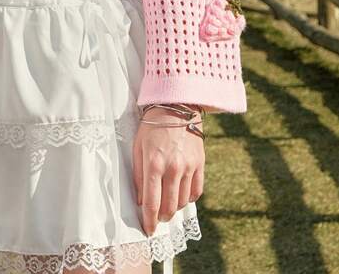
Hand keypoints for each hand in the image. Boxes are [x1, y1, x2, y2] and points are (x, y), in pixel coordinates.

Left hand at [132, 108, 204, 235]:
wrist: (176, 107)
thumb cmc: (152, 126)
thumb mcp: (138, 147)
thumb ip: (139, 175)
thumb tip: (141, 200)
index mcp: (153, 164)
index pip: (151, 202)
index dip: (149, 221)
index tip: (148, 231)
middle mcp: (172, 168)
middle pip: (169, 207)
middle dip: (161, 217)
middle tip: (157, 217)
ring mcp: (188, 167)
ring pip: (182, 202)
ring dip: (174, 208)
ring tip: (168, 205)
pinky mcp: (200, 164)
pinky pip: (196, 191)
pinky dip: (188, 198)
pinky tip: (181, 194)